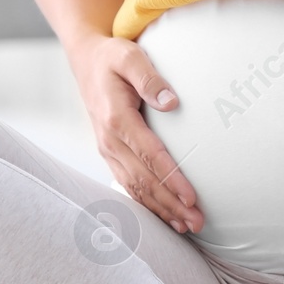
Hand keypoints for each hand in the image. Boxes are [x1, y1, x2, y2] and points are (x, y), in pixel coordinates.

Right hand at [73, 34, 202, 233]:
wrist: (86, 60)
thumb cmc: (112, 57)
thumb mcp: (130, 57)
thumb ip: (150, 79)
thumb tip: (172, 102)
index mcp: (116, 120)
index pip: (149, 157)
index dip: (172, 179)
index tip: (192, 197)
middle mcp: (108, 141)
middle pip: (143, 181)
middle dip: (171, 204)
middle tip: (198, 222)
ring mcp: (107, 150)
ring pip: (135, 188)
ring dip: (161, 210)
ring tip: (187, 226)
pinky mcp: (110, 154)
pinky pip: (128, 184)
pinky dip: (147, 203)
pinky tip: (165, 215)